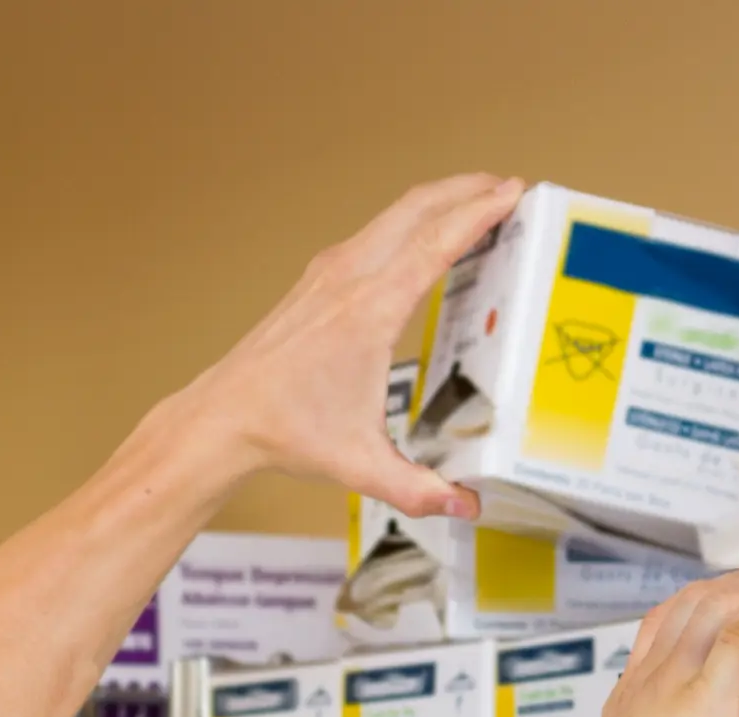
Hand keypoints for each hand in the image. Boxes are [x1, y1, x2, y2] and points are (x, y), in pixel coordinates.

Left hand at [203, 174, 522, 518]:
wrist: (223, 418)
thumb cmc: (283, 432)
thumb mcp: (358, 463)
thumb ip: (416, 487)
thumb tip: (463, 506)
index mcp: (369, 310)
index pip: (437, 243)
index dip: (481, 212)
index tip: (516, 192)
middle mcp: (350, 278)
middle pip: (420, 207)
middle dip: (468, 189)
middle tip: (508, 188)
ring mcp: (329, 272)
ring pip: (395, 214)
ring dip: (438, 200)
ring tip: (474, 204)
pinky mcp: (316, 279)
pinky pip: (374, 233)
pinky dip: (408, 223)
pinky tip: (421, 242)